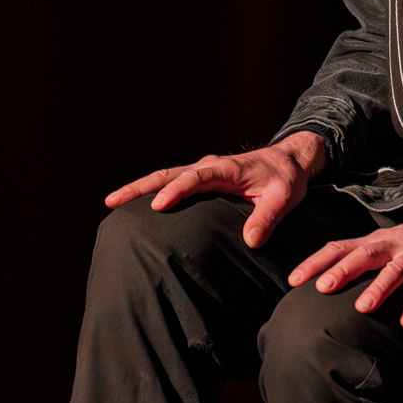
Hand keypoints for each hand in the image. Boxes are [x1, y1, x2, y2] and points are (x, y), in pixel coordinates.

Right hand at [105, 133, 328, 247]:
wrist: (290, 160)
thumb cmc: (286, 179)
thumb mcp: (284, 198)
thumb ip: (267, 218)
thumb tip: (251, 241)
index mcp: (226, 169)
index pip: (195, 178)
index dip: (176, 191)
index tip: (158, 205)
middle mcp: (209, 166)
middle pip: (168, 174)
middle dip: (139, 187)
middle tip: (112, 201)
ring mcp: (203, 171)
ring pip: (166, 177)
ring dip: (140, 188)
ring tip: (112, 202)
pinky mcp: (202, 178)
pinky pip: (173, 182)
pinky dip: (153, 191)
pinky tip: (137, 206)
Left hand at [287, 204, 402, 328]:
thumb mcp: (395, 243)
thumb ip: (370, 258)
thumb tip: (334, 280)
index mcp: (381, 239)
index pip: (342, 247)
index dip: (317, 262)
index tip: (293, 280)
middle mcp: (398, 243)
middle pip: (365, 254)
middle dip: (342, 270)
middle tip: (320, 288)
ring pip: (397, 269)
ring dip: (380, 287)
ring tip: (363, 307)